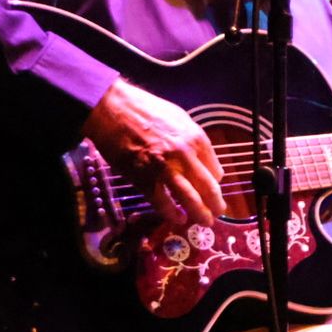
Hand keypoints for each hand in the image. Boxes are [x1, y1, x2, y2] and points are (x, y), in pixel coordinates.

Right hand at [81, 79, 227, 227]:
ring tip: (205, 222)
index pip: (215, 170)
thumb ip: (192, 140)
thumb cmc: (146, 110)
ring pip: (190, 200)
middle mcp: (185, 155)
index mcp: (196, 139)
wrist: (114, 110)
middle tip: (217, 212)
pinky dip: (172, 214)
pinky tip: (177, 218)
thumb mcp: (179, 119)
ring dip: (200, 214)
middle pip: (208, 188)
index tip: (212, 188)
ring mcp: (164, 169)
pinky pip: (163, 203)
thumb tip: (202, 160)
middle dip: (216, 204)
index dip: (215, 183)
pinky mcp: (144, 179)